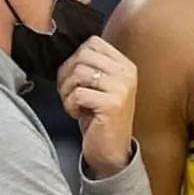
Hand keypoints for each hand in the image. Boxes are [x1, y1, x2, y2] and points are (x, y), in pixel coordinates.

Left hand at [57, 36, 136, 177]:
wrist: (112, 152)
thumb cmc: (100, 118)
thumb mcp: (100, 86)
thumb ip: (92, 66)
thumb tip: (70, 51)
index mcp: (125, 65)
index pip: (93, 42)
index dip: (74, 58)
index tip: (73, 78)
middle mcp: (127, 73)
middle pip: (83, 55)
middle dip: (67, 74)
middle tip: (69, 93)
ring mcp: (122, 88)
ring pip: (78, 72)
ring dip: (66, 90)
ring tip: (73, 104)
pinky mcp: (112, 104)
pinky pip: (78, 93)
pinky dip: (70, 105)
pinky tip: (78, 114)